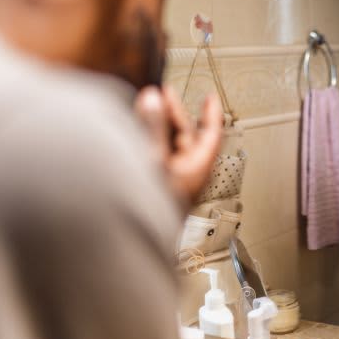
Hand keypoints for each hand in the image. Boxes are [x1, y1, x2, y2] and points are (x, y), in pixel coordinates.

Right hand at [135, 86, 223, 212]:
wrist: (127, 243)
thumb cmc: (148, 207)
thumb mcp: (151, 158)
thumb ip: (151, 126)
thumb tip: (152, 99)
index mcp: (196, 170)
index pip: (211, 136)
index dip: (211, 114)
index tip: (210, 98)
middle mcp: (186, 178)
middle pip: (187, 139)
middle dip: (175, 115)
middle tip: (163, 95)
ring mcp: (170, 185)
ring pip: (168, 149)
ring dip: (158, 128)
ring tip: (146, 108)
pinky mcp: (154, 190)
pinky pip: (155, 160)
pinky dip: (148, 143)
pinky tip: (134, 134)